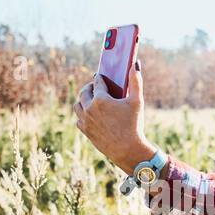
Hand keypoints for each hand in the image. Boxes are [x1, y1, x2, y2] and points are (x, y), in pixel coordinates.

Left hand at [74, 57, 155, 173]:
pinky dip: (83, 114)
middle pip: (84, 91)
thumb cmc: (134, 125)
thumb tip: (135, 64)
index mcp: (101, 99)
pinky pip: (78, 118)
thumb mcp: (137, 101)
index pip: (97, 82)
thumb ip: (136, 81)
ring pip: (77, 104)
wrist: (128, 150)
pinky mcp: (85, 131)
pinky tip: (90, 114)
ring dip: (83, 100)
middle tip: (96, 87)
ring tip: (91, 100)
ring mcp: (85, 120)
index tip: (101, 76)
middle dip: (89, 87)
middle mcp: (89, 108)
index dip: (100, 78)